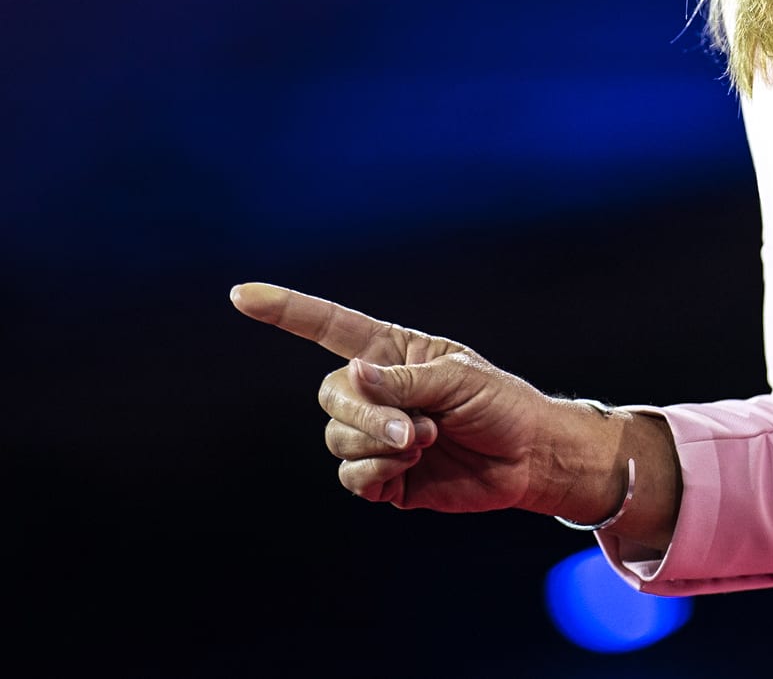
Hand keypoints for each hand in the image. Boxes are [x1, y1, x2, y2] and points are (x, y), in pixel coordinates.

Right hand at [229, 282, 676, 544]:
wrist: (530, 458)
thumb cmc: (503, 405)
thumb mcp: (459, 381)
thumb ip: (403, 381)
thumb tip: (351, 378)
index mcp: (393, 353)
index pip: (329, 328)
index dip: (286, 311)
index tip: (242, 295)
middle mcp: (377, 391)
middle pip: (332, 395)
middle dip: (367, 416)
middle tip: (417, 430)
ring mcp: (377, 435)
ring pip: (338, 439)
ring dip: (381, 445)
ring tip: (427, 442)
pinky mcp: (383, 476)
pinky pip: (353, 477)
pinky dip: (376, 474)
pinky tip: (408, 469)